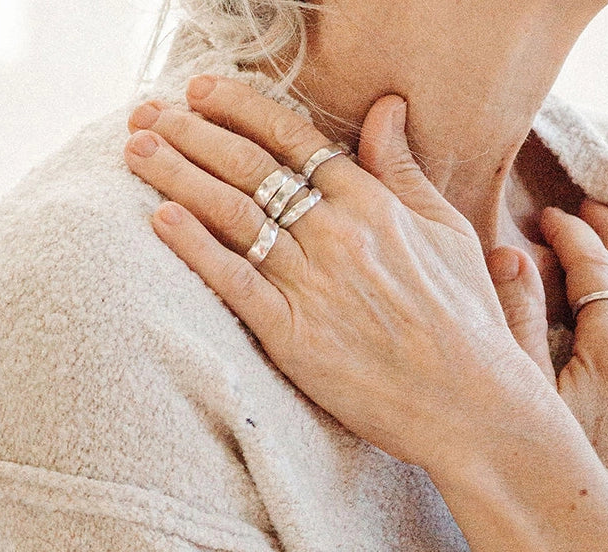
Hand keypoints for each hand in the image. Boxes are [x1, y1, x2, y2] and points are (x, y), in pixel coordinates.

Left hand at [124, 76, 537, 467]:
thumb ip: (406, 170)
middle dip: (191, 132)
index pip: (293, 140)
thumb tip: (385, 108)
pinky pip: (234, 281)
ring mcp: (313, 284)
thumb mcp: (450, 233)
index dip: (241, 109)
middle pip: (249, 167)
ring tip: (137, 150)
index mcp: (374, 205)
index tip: (202, 92)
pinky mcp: (294, 336)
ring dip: (176, 175)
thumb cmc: (467, 322)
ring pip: (232, 215)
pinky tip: (160, 219)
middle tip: (148, 113)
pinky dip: (194, 247)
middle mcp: (337, 234)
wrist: (470, 403)